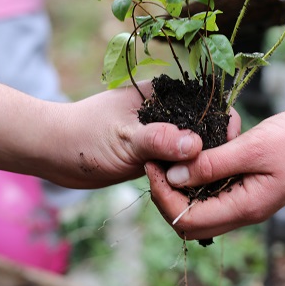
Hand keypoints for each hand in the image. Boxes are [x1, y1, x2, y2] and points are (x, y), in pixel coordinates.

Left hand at [0, 81, 238, 188]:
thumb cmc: (83, 137)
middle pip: (206, 128)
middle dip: (215, 151)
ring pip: (194, 149)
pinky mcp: (155, 152)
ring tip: (210, 188)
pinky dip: (186, 175)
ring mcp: (162, 131)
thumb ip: (158, 141)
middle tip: (222, 178)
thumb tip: (195, 145)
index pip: (208, 104)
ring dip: (200, 166)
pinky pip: (179, 163)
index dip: (223, 125)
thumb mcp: (124, 139)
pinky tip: (193, 192)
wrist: (53, 152)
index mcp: (165, 93)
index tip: (231, 150)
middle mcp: (168, 110)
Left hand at [148, 95, 284, 239]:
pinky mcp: (254, 187)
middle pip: (191, 222)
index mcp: (246, 207)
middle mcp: (246, 211)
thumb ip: (212, 163)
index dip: (163, 195)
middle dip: (167, 197)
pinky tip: (195, 154)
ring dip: (182, 188)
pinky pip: (217, 193)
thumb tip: (174, 175)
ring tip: (170, 156)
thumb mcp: (252, 147)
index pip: (188, 219)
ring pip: (203, 209)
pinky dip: (200, 179)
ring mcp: (250, 201)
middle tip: (155, 162)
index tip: (150, 162)